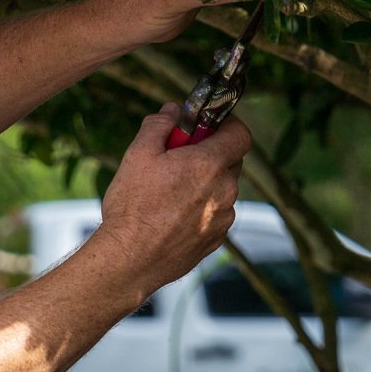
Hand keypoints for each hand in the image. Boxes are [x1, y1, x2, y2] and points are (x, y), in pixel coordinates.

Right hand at [93, 103, 251, 296]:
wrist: (129, 260)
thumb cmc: (132, 208)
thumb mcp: (138, 155)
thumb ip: (159, 126)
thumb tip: (172, 111)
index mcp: (209, 164)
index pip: (240, 134)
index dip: (228, 125)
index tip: (208, 126)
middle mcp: (225, 191)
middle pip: (230, 162)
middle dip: (210, 155)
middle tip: (178, 158)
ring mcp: (223, 218)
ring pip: (222, 190)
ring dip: (204, 185)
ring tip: (168, 193)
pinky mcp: (215, 240)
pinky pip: (215, 215)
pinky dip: (201, 210)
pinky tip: (171, 216)